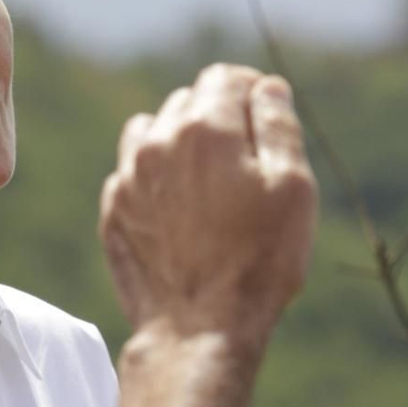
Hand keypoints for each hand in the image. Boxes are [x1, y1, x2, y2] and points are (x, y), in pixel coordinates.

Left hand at [101, 65, 318, 342]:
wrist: (201, 328)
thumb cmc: (259, 260)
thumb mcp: (292, 186)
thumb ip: (278, 124)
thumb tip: (266, 88)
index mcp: (205, 128)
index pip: (224, 78)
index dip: (250, 92)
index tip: (265, 121)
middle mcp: (157, 142)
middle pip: (188, 102)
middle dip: (217, 119)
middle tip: (245, 165)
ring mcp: (129, 178)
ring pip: (154, 132)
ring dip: (181, 144)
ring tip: (209, 185)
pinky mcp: (115, 211)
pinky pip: (134, 172)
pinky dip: (157, 179)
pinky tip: (182, 212)